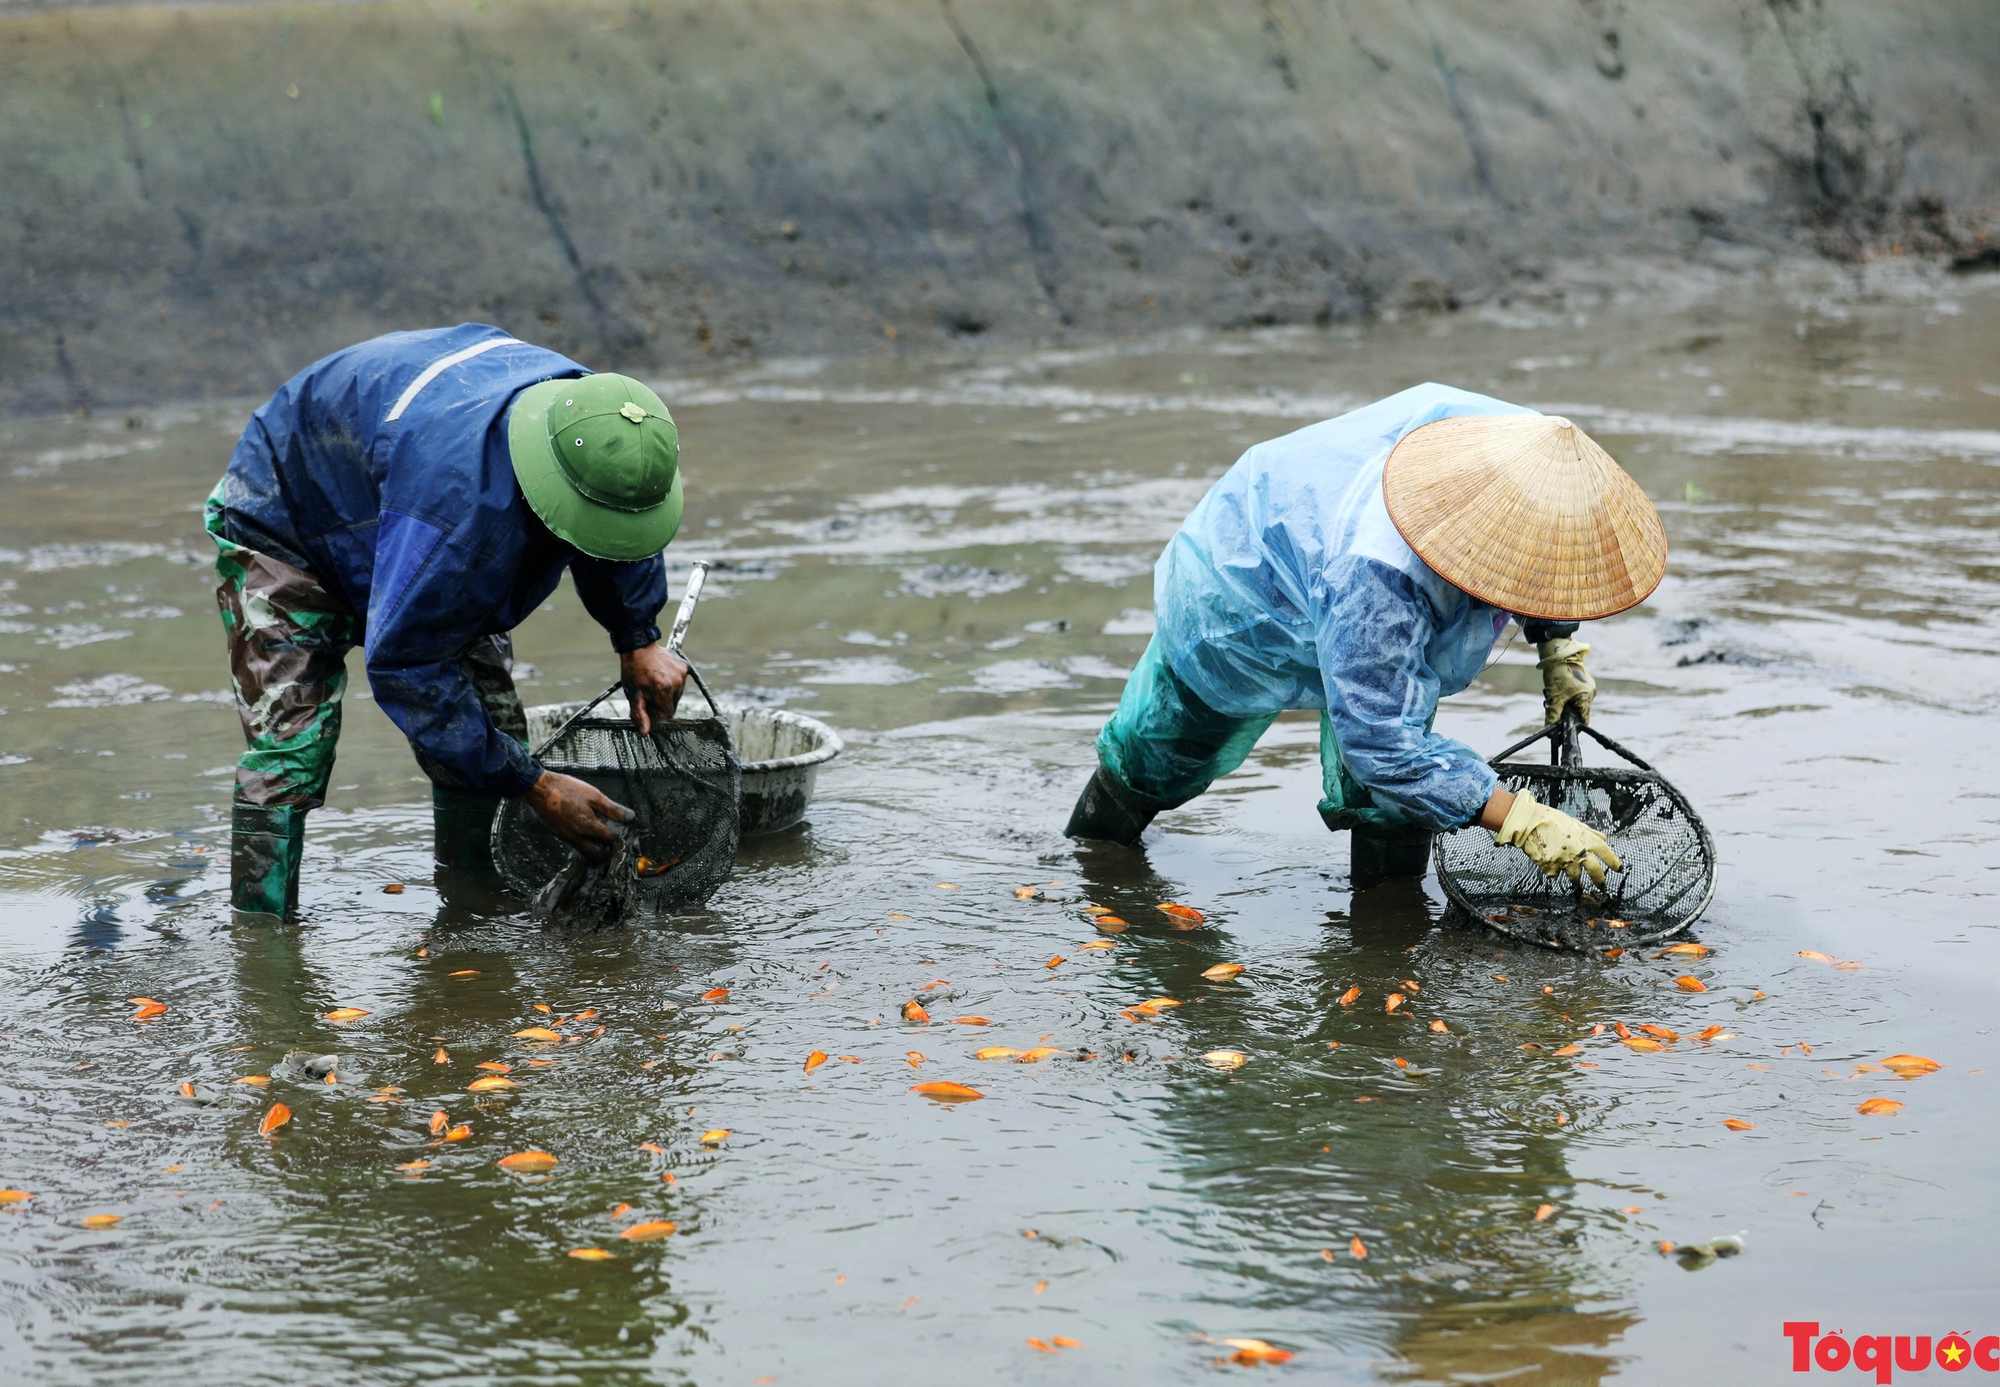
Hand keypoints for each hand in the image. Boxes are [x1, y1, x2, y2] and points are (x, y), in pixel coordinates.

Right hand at [521, 770, 632, 859]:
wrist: (539, 789)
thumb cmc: (566, 789)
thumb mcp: (594, 796)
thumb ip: (613, 809)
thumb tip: (630, 818)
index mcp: (588, 826)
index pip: (610, 840)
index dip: (619, 836)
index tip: (623, 832)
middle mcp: (576, 836)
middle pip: (596, 854)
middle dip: (606, 851)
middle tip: (612, 842)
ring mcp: (565, 837)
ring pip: (584, 850)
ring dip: (594, 847)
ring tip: (600, 835)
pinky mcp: (558, 834)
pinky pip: (573, 843)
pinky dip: (582, 840)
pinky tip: (584, 829)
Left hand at [619, 642, 687, 734]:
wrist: (638, 647)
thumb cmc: (634, 672)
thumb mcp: (634, 695)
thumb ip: (640, 714)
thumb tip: (645, 732)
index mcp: (664, 692)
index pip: (667, 714)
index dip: (656, 712)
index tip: (648, 703)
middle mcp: (677, 684)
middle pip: (672, 704)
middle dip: (662, 702)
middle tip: (650, 691)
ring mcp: (682, 674)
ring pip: (677, 693)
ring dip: (668, 692)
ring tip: (655, 681)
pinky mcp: (684, 667)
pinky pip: (680, 681)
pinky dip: (673, 681)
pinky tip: (662, 674)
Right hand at [1492, 788, 1621, 885]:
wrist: (1528, 823)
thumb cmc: (1551, 819)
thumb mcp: (1574, 822)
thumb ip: (1590, 832)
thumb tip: (1604, 838)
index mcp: (1586, 839)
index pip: (1606, 852)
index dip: (1614, 861)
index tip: (1618, 868)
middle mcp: (1578, 852)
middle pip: (1595, 871)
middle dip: (1599, 880)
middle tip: (1601, 885)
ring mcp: (1564, 861)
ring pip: (1575, 877)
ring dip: (1576, 879)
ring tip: (1576, 879)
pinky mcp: (1551, 867)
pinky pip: (1555, 873)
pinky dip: (1554, 870)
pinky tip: (1550, 863)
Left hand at [1537, 637, 1594, 725]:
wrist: (1558, 653)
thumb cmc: (1557, 674)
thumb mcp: (1553, 698)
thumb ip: (1552, 716)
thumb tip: (1550, 733)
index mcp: (1587, 697)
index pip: (1583, 720)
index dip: (1572, 724)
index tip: (1561, 725)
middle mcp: (1590, 692)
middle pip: (1578, 711)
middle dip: (1564, 712)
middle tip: (1552, 707)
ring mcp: (1587, 685)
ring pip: (1575, 702)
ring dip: (1563, 702)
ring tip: (1552, 695)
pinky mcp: (1582, 680)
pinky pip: (1575, 693)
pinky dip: (1565, 695)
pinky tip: (1556, 689)